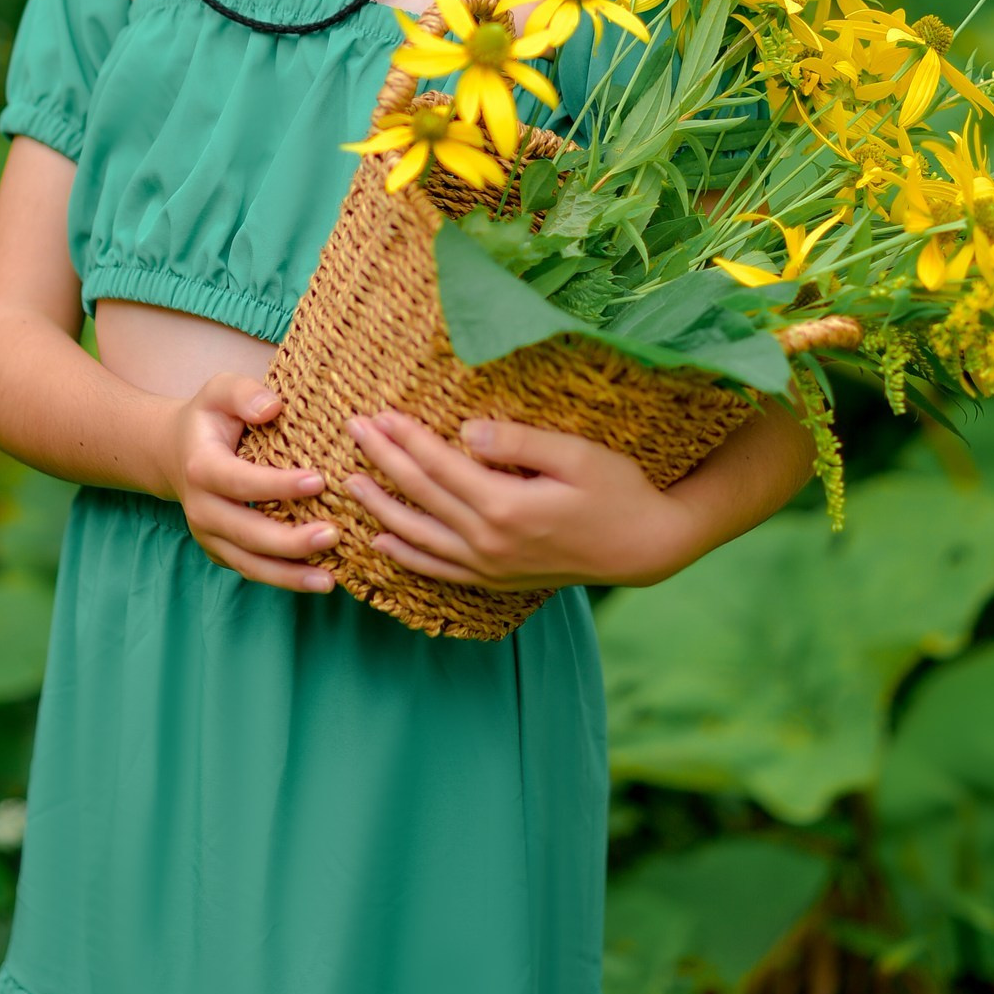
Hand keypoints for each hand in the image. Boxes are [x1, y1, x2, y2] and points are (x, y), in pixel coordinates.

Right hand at [164, 373, 338, 593]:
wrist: (175, 452)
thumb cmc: (210, 418)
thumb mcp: (220, 390)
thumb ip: (244, 393)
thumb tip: (273, 408)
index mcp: (201, 467)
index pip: (240, 481)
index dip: (278, 485)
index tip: (318, 480)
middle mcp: (200, 508)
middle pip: (246, 533)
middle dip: (290, 541)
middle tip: (333, 535)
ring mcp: (208, 535)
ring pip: (248, 564)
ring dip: (289, 575)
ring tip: (329, 580)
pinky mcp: (219, 551)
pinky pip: (251, 570)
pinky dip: (283, 579)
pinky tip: (318, 580)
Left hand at [345, 409, 697, 590]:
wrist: (644, 548)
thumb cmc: (616, 490)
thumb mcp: (575, 455)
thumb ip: (518, 442)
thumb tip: (466, 431)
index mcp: (505, 506)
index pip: (438, 466)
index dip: (405, 438)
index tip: (377, 413)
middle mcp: (489, 541)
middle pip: (420, 496)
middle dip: (382, 461)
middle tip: (351, 431)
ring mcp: (490, 566)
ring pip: (419, 535)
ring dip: (381, 507)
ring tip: (350, 483)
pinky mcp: (496, 580)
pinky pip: (438, 570)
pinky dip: (406, 556)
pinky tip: (382, 541)